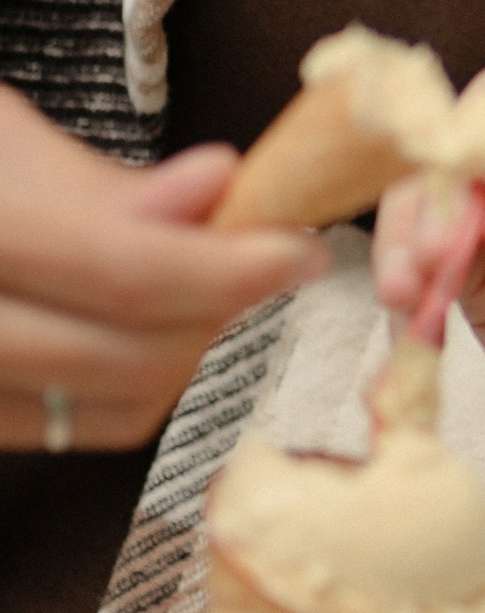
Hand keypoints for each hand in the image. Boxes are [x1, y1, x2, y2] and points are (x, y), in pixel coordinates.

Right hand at [0, 83, 323, 449]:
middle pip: (125, 359)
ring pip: (110, 408)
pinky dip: (121, 385)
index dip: (222, 266)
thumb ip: (99, 183)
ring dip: (181, 351)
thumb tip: (217, 186)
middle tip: (259, 261)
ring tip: (198, 287)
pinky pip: (65, 428)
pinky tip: (133, 327)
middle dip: (214, 314)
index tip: (291, 247)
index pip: (117, 271)